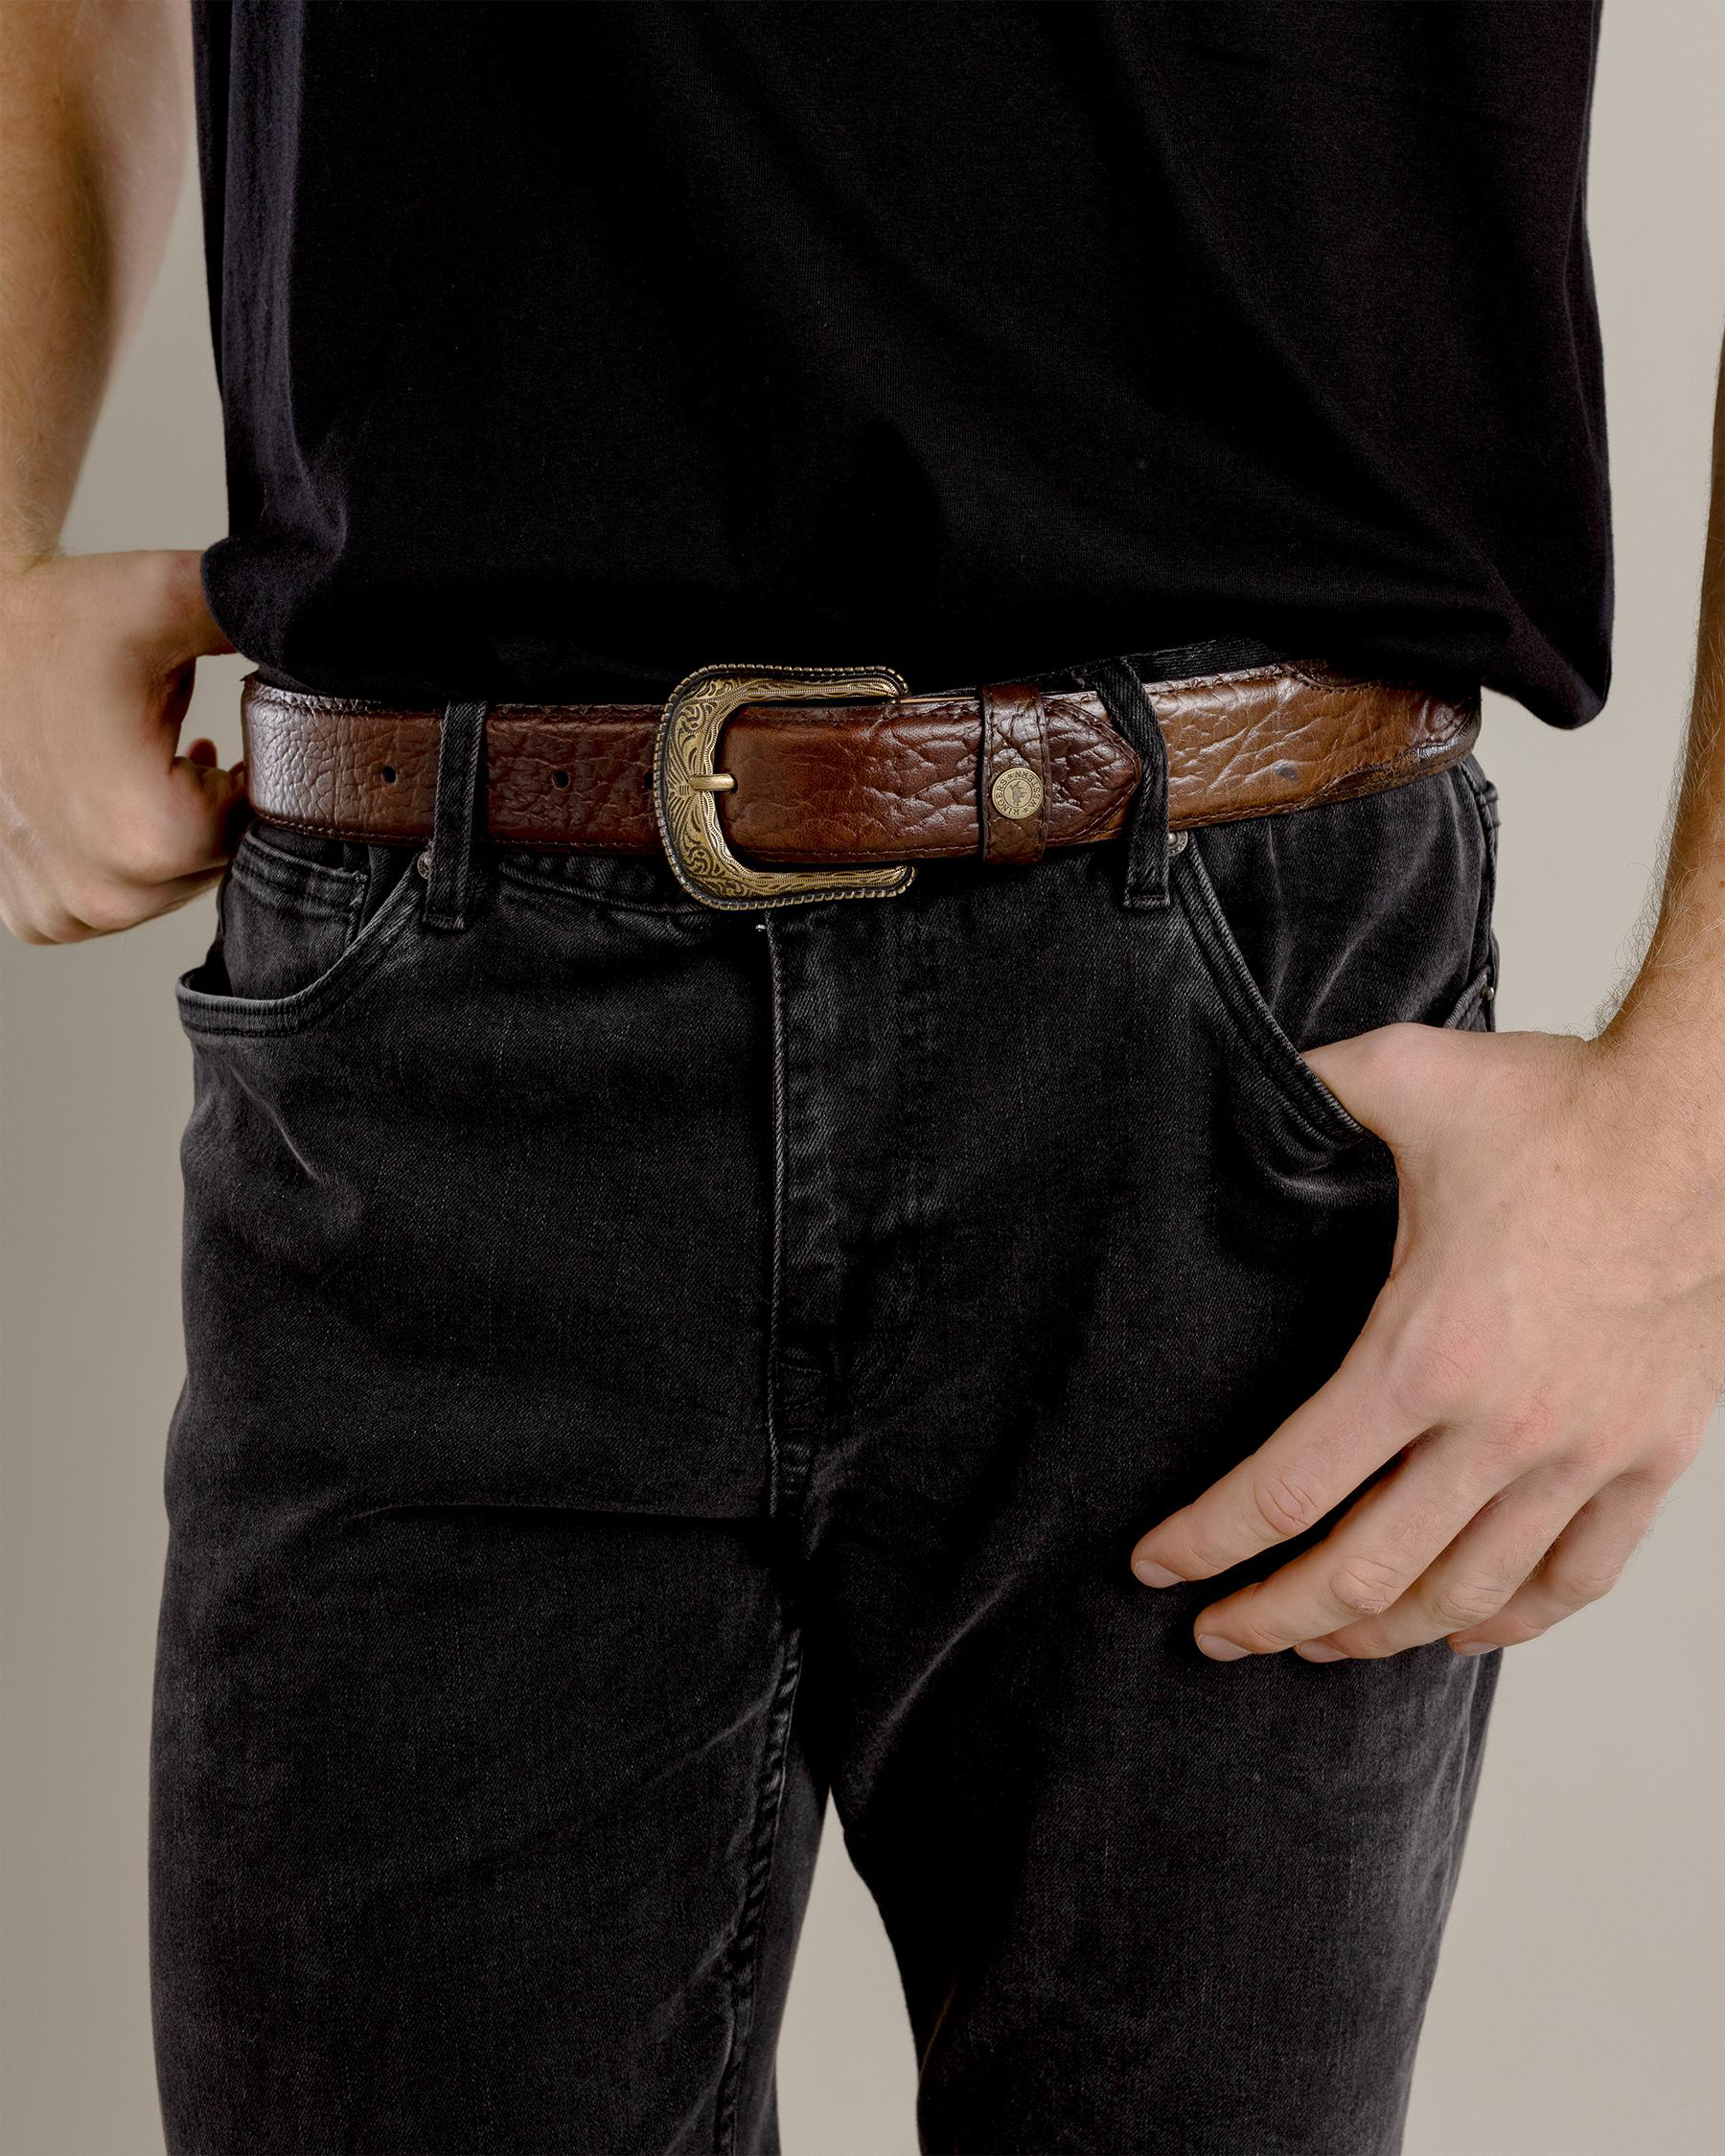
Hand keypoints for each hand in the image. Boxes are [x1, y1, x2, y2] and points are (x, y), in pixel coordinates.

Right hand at [0, 548, 242, 941]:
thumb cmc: (61, 618)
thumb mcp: (171, 598)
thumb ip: (260, 616)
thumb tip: (331, 628)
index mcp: (150, 834)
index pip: (260, 827)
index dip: (258, 777)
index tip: (231, 737)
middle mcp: (102, 893)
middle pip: (217, 865)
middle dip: (215, 808)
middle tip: (189, 748)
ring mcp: (63, 910)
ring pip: (171, 889)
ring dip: (173, 837)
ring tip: (155, 770)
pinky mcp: (34, 911)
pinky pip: (111, 909)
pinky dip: (121, 866)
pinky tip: (116, 811)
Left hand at [1129, 1022, 1724, 1661]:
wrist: (1704, 1121)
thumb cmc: (1556, 1105)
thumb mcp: (1400, 1080)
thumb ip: (1301, 1090)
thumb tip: (1227, 1075)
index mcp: (1423, 1353)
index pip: (1287, 1489)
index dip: (1207, 1541)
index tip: (1154, 1564)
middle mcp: (1503, 1428)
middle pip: (1365, 1572)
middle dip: (1273, 1616)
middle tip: (1218, 1636)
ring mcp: (1583, 1453)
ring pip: (1466, 1593)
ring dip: (1381, 1633)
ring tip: (1318, 1640)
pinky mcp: (1649, 1458)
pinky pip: (1576, 1577)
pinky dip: (1511, 1619)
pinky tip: (1460, 1630)